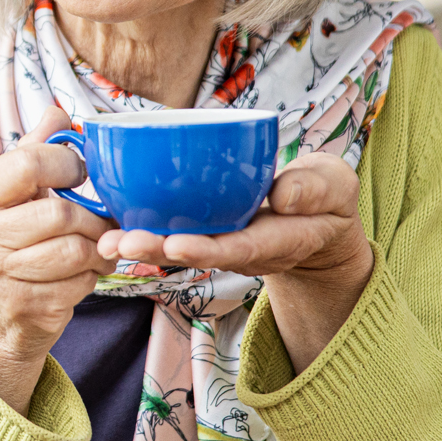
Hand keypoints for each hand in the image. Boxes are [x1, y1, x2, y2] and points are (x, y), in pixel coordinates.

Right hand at [0, 106, 113, 414]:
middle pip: (59, 214)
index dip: (67, 165)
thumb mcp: (8, 195)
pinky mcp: (21, 307)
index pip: (28, 163)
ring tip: (97, 248)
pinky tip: (83, 275)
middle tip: (102, 222)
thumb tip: (59, 112)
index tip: (79, 176)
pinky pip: (78, 286)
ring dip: (97, 251)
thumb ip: (32, 153)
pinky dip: (91, 279)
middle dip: (93, 219)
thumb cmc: (4, 243)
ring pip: (74, 252)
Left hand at [97, 152, 373, 369]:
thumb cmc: (325, 200)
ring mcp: (219, 239)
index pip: (237, 248)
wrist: (317, 221)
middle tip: (122, 244)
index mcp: (273, 240)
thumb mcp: (335, 189)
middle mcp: (239, 247)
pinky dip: (142, 225)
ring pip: (177, 244)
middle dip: (158, 250)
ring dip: (141, 243)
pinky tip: (109, 222)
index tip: (176, 245)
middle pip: (196, 251)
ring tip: (107, 242)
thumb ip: (316, 190)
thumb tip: (283, 195)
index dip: (207, 249)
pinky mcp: (205, 227)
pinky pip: (172, 227)